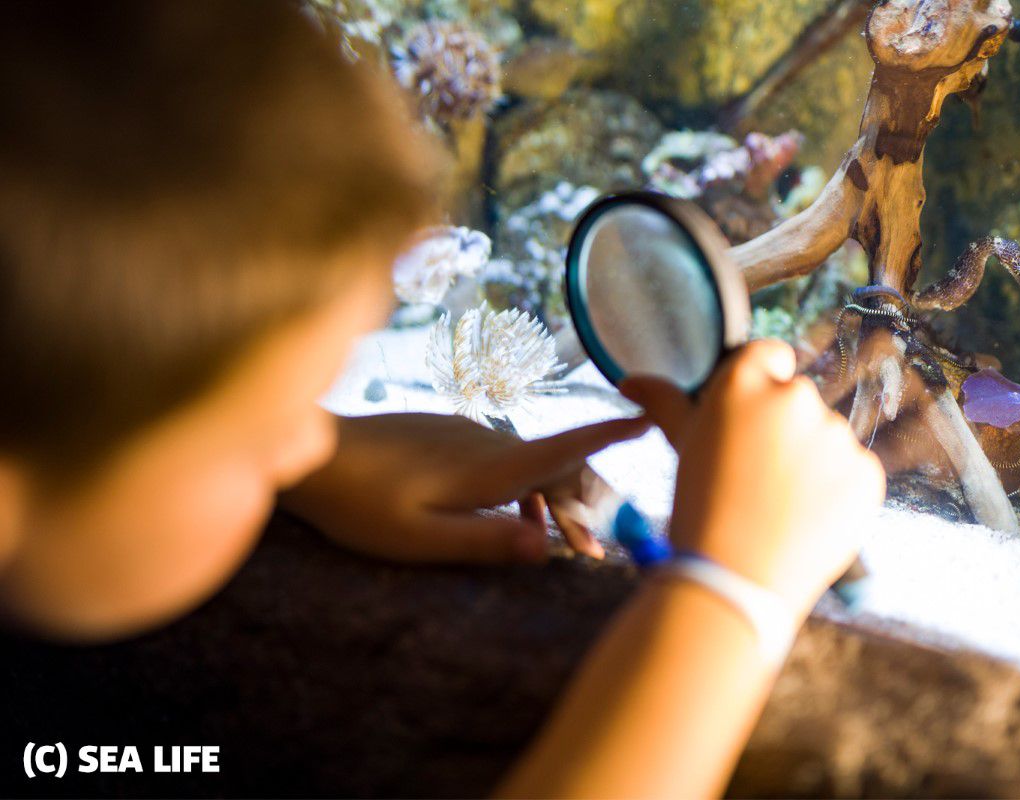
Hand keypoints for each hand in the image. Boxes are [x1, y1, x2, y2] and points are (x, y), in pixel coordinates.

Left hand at [279, 413, 648, 563]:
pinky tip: (513, 513)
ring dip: (553, 498)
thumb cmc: (361, 507)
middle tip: (594, 552)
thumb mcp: (419, 538)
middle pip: (558, 463)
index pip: (562, 447)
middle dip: (586, 501)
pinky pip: (506, 456)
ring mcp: (469, 433)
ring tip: (558, 541)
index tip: (650, 419)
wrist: (314, 456)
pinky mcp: (451, 434)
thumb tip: (547, 547)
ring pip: (532, 461)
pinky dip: (526, 484)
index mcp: (487, 468)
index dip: (608, 435)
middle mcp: (486, 442)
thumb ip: (484, 540)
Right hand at [621, 340, 884, 614]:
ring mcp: (836, 435)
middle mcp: (796, 397)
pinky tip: (803, 518)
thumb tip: (632, 381)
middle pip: (797, 400)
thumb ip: (664, 402)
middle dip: (782, 430)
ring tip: (776, 504)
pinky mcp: (866, 472)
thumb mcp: (681, 445)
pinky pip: (852, 472)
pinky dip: (835, 492)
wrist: (735, 579)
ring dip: (809, 461)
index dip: (761, 387)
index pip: (770, 355)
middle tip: (754, 476)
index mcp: (746, 380)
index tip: (749, 422)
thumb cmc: (700, 508)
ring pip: (825, 438)